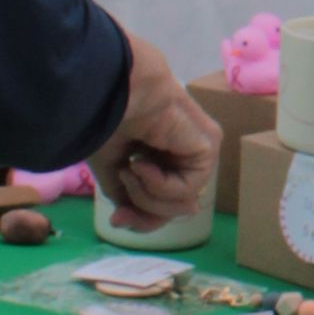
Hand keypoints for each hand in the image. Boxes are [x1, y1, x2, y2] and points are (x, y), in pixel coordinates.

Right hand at [93, 33, 218, 235]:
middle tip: (120, 212)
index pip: (165, 198)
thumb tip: (132, 222)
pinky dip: (159, 185)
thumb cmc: (104, 119)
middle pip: (176, 205)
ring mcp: (199, 147)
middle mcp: (184, 150)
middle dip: (146, 214)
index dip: (141, 216)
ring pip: (182, 200)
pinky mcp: (209, 145)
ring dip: (147, 197)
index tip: (116, 219)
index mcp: (163, 151)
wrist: (110, 91)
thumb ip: (129, 199)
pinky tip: (141, 164)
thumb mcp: (113, 172)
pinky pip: (187, 187)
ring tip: (128, 170)